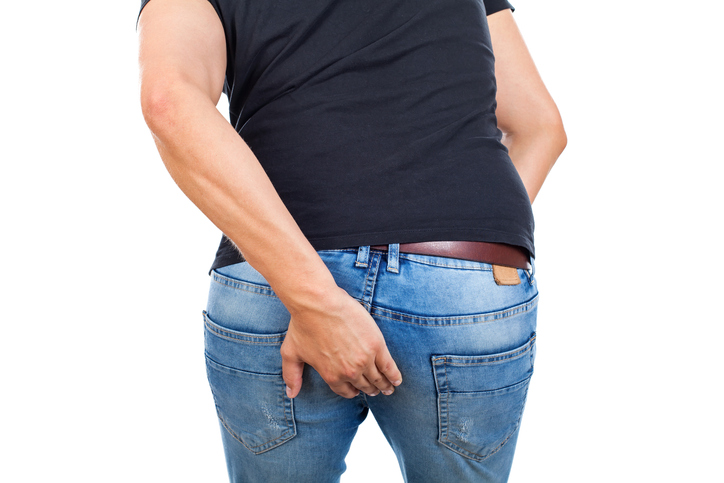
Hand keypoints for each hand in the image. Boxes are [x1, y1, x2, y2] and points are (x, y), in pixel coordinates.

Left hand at [280, 286, 401, 398]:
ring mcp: (364, 359)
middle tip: (377, 390)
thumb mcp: (291, 353)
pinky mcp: (376, 345)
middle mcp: (349, 372)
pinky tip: (397, 379)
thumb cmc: (303, 324)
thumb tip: (291, 394)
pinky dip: (394, 374)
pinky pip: (389, 366)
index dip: (353, 391)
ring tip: (389, 386)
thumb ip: (291, 375)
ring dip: (385, 385)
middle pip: (365, 386)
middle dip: (371, 389)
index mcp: (331, 376)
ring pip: (378, 378)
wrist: (318, 303)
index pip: (346, 391)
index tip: (358, 389)